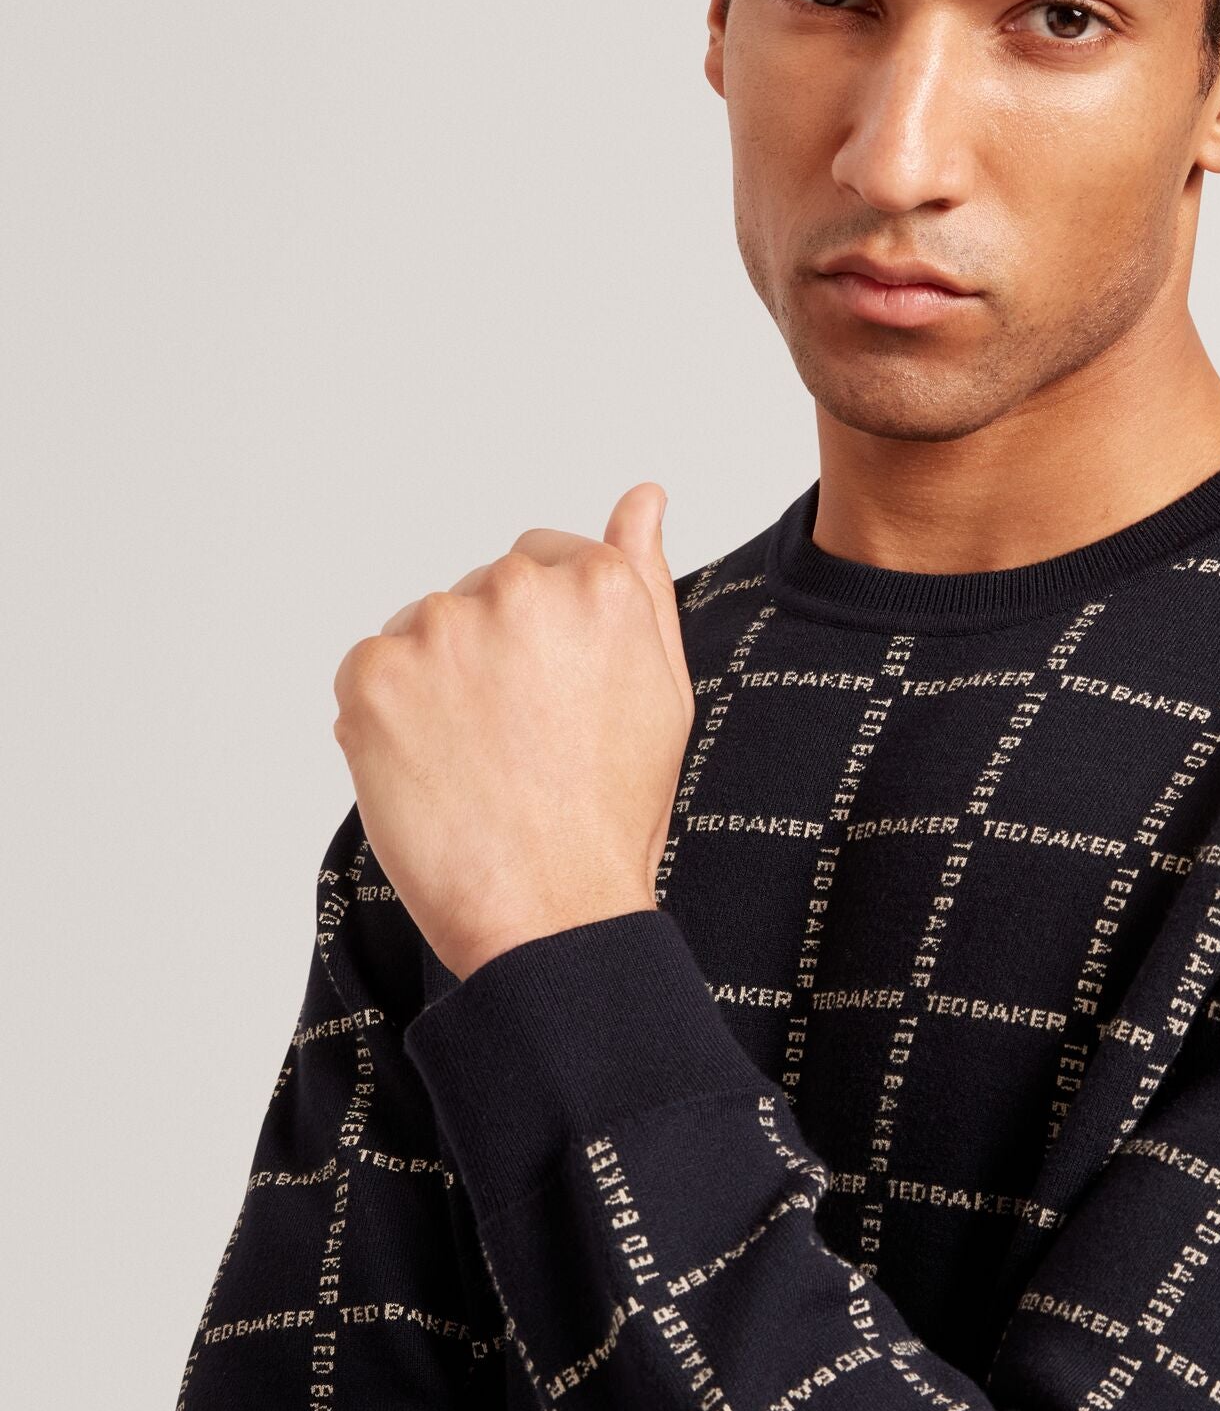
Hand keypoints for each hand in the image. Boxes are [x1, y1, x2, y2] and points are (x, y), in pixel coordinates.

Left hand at [331, 482, 691, 981]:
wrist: (551, 914)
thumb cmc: (611, 811)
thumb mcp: (659, 688)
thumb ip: (643, 578)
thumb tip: (642, 496)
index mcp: (598, 582)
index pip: (545, 561)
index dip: (544, 638)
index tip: (553, 699)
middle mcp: (518, 589)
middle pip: (481, 595)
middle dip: (490, 655)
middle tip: (519, 744)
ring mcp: (440, 628)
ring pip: (423, 633)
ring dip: (438, 684)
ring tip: (477, 764)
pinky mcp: (372, 675)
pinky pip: (368, 673)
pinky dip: (387, 718)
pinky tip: (433, 772)